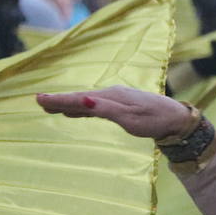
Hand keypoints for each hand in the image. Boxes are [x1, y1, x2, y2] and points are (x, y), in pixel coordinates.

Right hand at [35, 86, 193, 139]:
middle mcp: (112, 94)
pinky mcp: (122, 106)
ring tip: (51, 106)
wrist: (177, 120)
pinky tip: (77, 111)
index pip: (80, 98)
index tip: (39, 99)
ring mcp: (117, 99)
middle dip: (60, 100)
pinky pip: (96, 106)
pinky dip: (83, 108)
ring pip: (88, 102)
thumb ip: (105, 110)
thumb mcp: (129, 117)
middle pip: (81, 98)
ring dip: (70, 104)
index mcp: (111, 96)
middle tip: (39, 102)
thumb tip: (82, 101)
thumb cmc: (154, 120)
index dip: (59, 99)